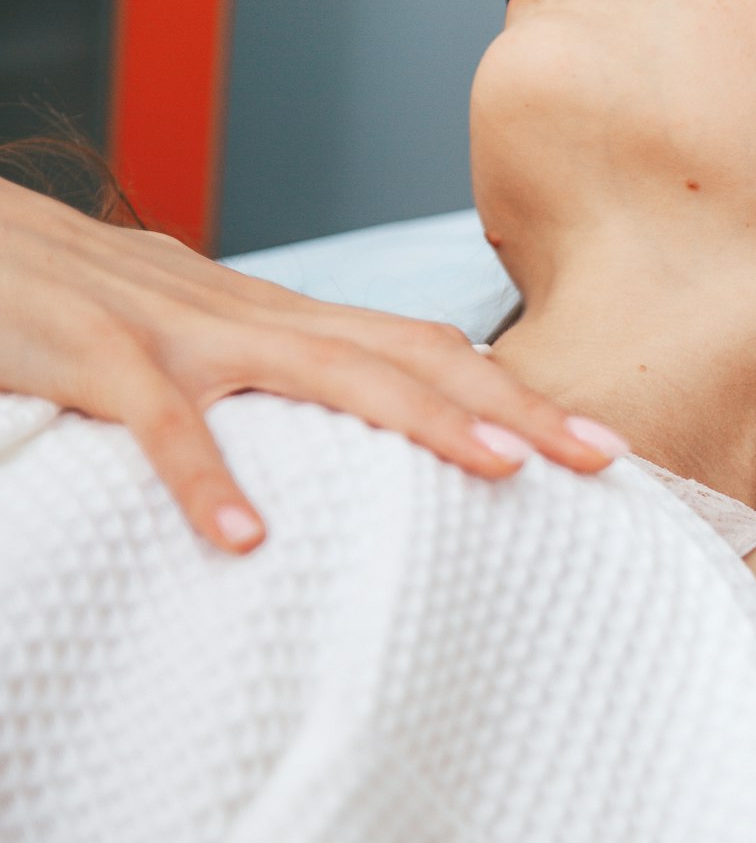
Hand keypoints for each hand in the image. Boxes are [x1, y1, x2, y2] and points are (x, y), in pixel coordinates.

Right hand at [0, 179, 626, 552]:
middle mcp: (245, 314)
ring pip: (323, 369)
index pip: (418, 346)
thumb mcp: (184, 340)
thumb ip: (263, 381)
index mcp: (272, 317)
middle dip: (511, 401)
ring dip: (420, 417)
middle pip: (406, 353)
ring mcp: (172, 329)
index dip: (511, 388)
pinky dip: (202, 476)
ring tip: (502, 470)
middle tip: (600, 457)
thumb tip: (346, 436)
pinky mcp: (90, 353)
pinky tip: (245, 540)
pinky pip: (158, 420)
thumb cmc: (68, 302)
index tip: (597, 441)